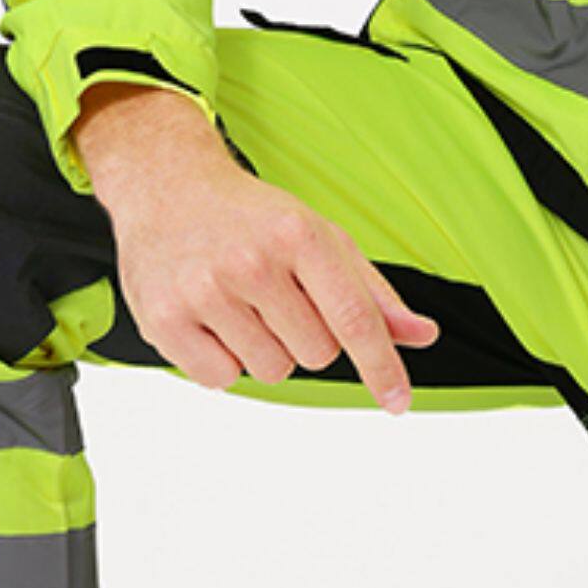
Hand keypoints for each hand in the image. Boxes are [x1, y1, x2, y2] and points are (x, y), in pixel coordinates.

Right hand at [73, 83, 437, 411]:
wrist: (165, 186)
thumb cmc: (250, 218)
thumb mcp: (318, 237)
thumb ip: (370, 293)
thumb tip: (422, 334)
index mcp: (298, 235)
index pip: (354, 319)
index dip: (381, 367)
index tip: (398, 402)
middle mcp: (251, 261)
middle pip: (316, 355)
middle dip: (306, 337)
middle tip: (275, 299)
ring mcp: (204, 291)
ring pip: (272, 371)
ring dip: (264, 350)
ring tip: (239, 305)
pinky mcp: (165, 319)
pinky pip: (222, 379)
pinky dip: (222, 361)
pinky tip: (210, 320)